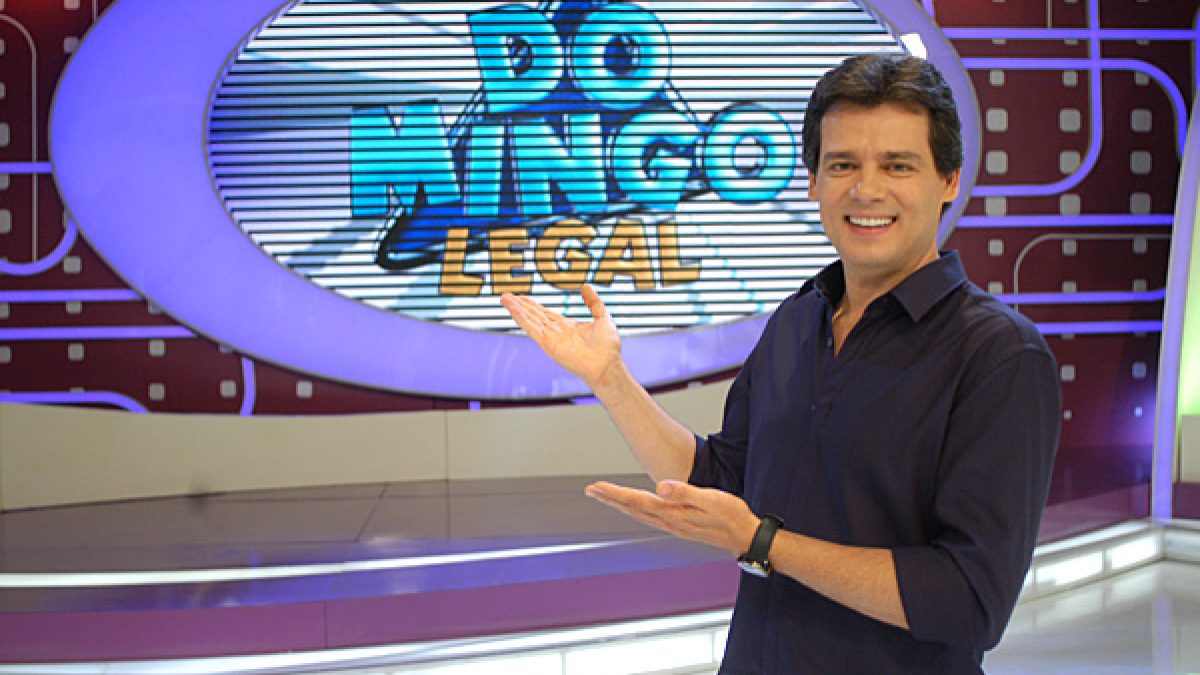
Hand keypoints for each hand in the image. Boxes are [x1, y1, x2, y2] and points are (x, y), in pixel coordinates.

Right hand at [501, 284, 621, 387]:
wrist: (608, 364)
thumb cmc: (608, 347)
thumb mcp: (603, 317)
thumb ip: (594, 302)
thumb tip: (585, 286)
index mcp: (566, 326)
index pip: (545, 313)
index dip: (532, 305)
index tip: (521, 297)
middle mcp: (556, 332)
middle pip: (534, 315)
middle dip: (520, 305)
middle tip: (505, 296)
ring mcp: (551, 339)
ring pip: (530, 321)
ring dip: (516, 310)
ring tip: (504, 299)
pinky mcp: (549, 345)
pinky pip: (533, 330)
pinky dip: (522, 320)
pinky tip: (514, 310)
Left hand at [585, 479, 759, 556]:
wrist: (746, 537)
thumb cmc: (733, 516)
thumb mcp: (713, 499)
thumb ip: (686, 492)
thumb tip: (660, 486)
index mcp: (674, 513)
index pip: (637, 501)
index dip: (615, 493)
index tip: (597, 486)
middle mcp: (669, 522)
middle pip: (632, 509)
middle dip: (610, 498)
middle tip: (590, 490)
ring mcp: (673, 525)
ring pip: (639, 514)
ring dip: (620, 504)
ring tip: (605, 495)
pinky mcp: (679, 525)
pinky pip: (649, 518)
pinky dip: (635, 510)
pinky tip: (634, 506)